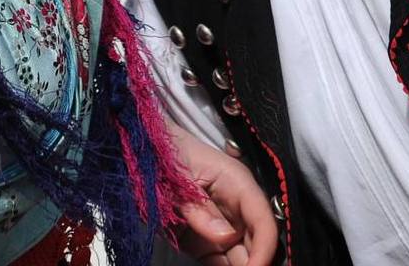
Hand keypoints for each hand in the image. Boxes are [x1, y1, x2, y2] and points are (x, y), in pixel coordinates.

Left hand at [169, 121, 278, 265]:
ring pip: (244, 255)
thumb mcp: (176, 180)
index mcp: (237, 184)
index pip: (262, 219)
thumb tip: (226, 237)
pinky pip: (222, 262)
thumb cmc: (163, 157)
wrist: (143, 153)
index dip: (265, 248)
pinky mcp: (206, 241)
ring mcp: (223, 226)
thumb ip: (198, 210)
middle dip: (257, 262)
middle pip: (259, 242)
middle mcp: (237, 208)